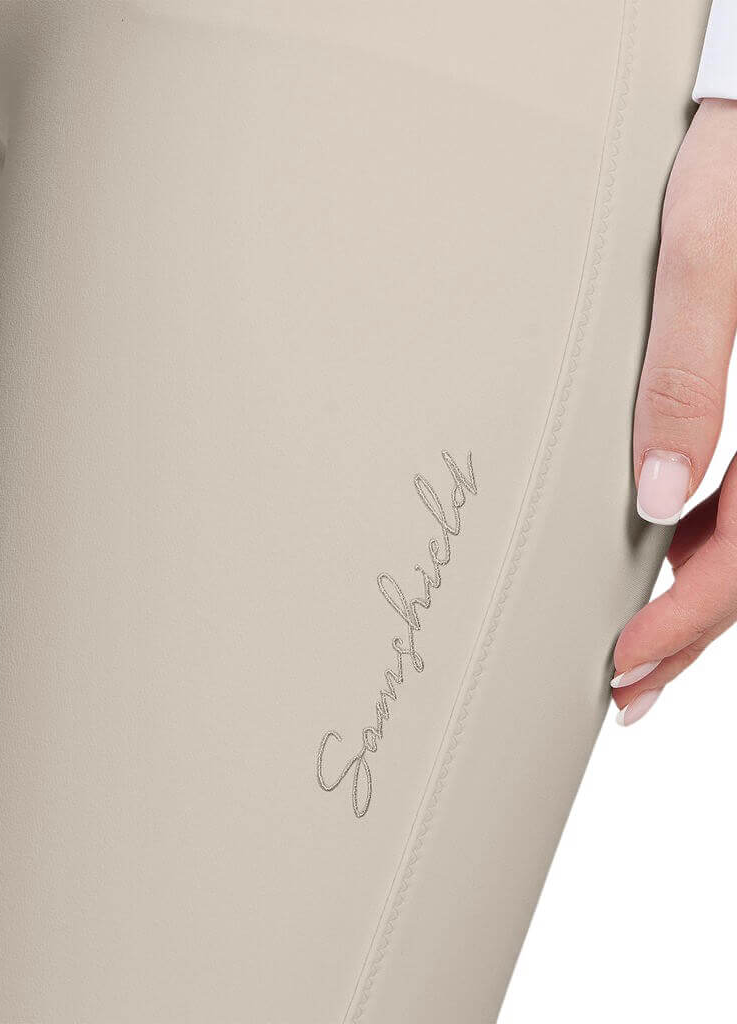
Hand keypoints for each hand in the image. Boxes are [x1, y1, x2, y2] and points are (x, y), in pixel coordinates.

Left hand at [614, 98, 736, 725]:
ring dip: (700, 593)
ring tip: (639, 650)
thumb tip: (655, 501)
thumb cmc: (731, 167)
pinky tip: (666, 553)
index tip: (623, 664)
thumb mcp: (702, 267)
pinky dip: (710, 534)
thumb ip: (683, 379)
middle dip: (692, 632)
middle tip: (628, 692)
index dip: (689, 617)